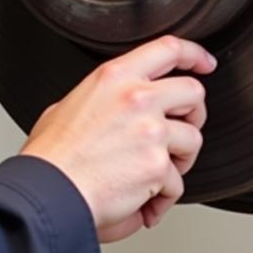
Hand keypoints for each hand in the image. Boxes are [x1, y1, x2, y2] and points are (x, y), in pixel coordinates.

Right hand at [19, 35, 216, 242]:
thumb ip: (100, 97)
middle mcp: (137, 97)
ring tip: (154, 176)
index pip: (168, 49)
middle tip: (178, 132)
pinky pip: (176, 183)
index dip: (194, 55)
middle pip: (192, 92)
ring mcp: (151, 130)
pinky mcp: (157, 165)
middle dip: (192, 114)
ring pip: (192, 139)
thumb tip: (107, 106)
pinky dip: (162, 198)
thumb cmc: (52, 157)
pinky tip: (143, 203)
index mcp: (115, 76)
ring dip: (178, 161)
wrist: (48, 192)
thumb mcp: (68, 105)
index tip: (204, 63)